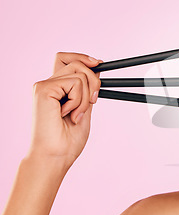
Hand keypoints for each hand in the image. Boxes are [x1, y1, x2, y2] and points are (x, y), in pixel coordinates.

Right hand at [27, 52, 101, 170]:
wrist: (56, 156)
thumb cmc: (67, 140)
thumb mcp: (84, 108)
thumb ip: (87, 89)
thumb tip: (96, 69)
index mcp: (56, 89)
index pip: (66, 59)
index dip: (82, 58)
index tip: (99, 64)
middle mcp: (48, 84)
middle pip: (76, 63)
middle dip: (93, 80)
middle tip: (94, 101)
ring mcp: (44, 86)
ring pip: (79, 73)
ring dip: (86, 96)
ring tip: (77, 114)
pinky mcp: (43, 89)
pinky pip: (75, 83)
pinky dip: (79, 100)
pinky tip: (68, 114)